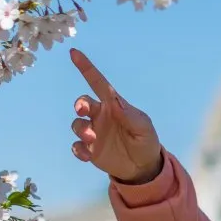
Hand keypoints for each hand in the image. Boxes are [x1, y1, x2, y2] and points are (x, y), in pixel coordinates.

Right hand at [67, 48, 164, 183]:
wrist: (143, 167)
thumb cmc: (146, 141)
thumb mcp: (143, 128)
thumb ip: (130, 116)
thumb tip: (115, 101)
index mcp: (114, 105)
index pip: (98, 83)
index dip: (86, 68)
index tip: (74, 53)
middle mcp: (100, 115)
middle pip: (83, 103)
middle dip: (80, 104)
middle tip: (83, 110)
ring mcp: (93, 132)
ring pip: (77, 124)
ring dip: (81, 129)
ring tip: (92, 139)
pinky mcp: (89, 150)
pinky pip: (76, 146)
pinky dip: (79, 150)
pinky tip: (88, 155)